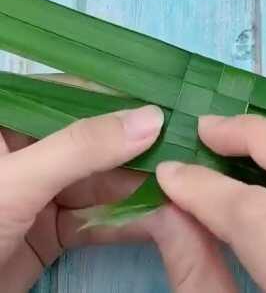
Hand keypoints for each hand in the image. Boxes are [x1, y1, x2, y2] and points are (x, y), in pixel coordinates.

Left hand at [0, 107, 234, 292]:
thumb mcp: (17, 181)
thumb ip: (80, 147)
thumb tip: (150, 117)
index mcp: (10, 119)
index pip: (74, 94)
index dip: (121, 96)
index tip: (170, 101)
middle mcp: (30, 149)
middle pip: (96, 138)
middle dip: (140, 146)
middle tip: (190, 146)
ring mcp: (43, 189)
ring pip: (103, 179)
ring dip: (142, 185)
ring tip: (186, 183)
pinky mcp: (53, 228)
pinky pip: (98, 217)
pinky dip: (128, 220)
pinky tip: (163, 217)